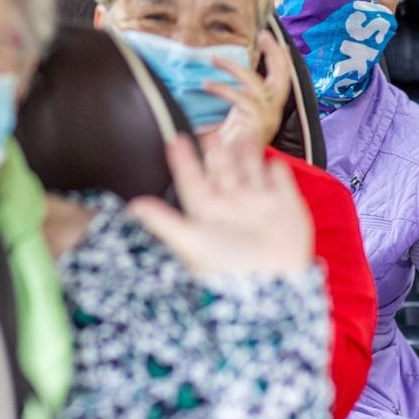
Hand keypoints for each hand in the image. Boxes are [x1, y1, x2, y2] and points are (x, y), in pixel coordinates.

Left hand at [127, 135, 313, 276]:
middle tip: (209, 133)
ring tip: (242, 136)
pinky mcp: (285, 207)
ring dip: (246, 154)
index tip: (175, 141)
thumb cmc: (228, 268)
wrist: (271, 284)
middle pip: (221, 171)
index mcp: (207, 210)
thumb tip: (134, 207)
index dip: (183, 161)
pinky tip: (274, 161)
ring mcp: (258, 204)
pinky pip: (280, 182)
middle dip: (216, 152)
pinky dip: (277, 171)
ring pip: (250, 171)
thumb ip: (164, 222)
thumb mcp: (192, 241)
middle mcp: (231, 204)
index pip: (192, 179)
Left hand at [206, 30, 291, 146]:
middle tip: (264, 34)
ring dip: (233, 68)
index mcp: (270, 108)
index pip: (282, 79)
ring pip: (255, 82)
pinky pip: (240, 98)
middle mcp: (273, 111)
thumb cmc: (227, 146)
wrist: (226, 169)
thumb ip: (234, 98)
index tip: (273, 40)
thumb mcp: (233, 116)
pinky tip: (206, 84)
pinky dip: (222, 88)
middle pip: (283, 76)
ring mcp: (267, 117)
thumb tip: (220, 75)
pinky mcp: (256, 123)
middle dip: (275, 53)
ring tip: (214, 59)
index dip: (280, 58)